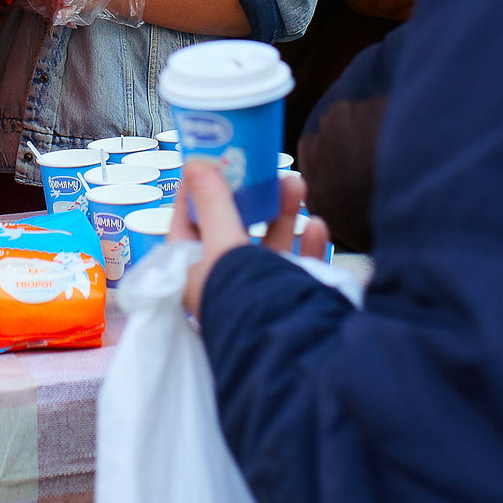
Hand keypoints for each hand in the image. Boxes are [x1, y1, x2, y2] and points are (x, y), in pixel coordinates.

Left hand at [168, 161, 330, 314]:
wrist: (281, 342)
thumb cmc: (239, 292)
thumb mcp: (221, 240)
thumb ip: (212, 203)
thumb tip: (195, 163)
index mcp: (189, 268)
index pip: (185, 220)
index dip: (197, 190)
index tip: (211, 161)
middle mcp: (217, 277)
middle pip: (231, 226)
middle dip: (252, 196)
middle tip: (265, 168)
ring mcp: (251, 287)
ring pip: (266, 241)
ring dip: (282, 212)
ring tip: (297, 185)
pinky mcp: (281, 296)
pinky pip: (292, 265)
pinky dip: (304, 243)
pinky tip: (317, 226)